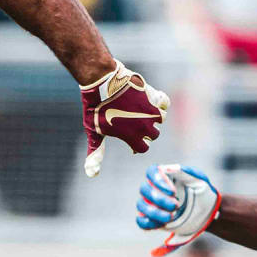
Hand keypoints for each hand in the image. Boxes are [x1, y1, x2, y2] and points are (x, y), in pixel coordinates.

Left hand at [80, 60, 169, 176]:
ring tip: (141, 111)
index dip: (137, 145)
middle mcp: (145, 126)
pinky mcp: (152, 95)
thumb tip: (92, 174)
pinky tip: (151, 100)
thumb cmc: (96, 108)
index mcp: (133, 137)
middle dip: (147, 132)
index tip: (131, 139)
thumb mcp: (94, 131)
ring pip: (161, 118)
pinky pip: (164, 102)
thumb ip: (96, 152)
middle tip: (134, 123)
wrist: (102, 82)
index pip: (143, 148)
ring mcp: (150, 110)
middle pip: (154, 135)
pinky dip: (160, 102)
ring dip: (154, 117)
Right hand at [135, 164, 218, 256]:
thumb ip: (186, 173)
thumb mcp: (199, 180)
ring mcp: (151, 204)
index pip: (151, 172)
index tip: (172, 191)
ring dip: (154, 212)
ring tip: (171, 217)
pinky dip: (149, 223)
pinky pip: (142, 221)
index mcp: (164, 175)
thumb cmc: (202, 191)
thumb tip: (171, 168)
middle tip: (176, 205)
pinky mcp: (152, 219)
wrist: (206, 211)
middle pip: (144, 189)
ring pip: (141, 206)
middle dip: (158, 199)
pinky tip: (164, 224)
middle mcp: (154, 188)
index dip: (158, 181)